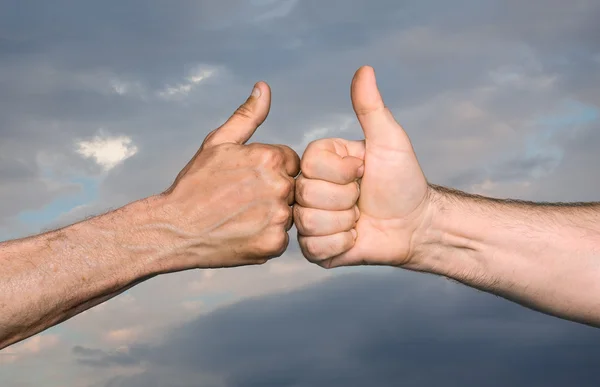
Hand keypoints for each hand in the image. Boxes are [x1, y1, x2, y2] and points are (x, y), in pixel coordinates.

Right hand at [154, 82, 299, 269]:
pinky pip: (281, 238)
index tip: (247, 179)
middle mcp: (280, 186)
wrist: (174, 229)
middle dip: (272, 191)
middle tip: (242, 200)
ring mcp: (278, 218)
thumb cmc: (194, 184)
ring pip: (289, 213)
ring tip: (240, 216)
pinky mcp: (274, 244)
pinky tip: (242, 232)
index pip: (290, 161)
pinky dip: (265, 236)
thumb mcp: (218, 142)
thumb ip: (247, 115)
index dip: (269, 169)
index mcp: (271, 158)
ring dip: (271, 215)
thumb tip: (264, 87)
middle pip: (292, 187)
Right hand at [294, 66, 430, 268]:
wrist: (415, 225)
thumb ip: (370, 107)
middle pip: (307, 194)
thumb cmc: (404, 181)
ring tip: (358, 219)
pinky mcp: (314, 248)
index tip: (364, 171)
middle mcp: (309, 188)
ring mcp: (309, 219)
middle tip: (362, 199)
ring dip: (344, 223)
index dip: (342, 172)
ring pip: (308, 222)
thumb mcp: (388, 140)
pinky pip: (313, 248)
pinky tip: (354, 238)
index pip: (310, 163)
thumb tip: (365, 69)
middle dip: (345, 200)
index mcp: (320, 162)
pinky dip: (340, 245)